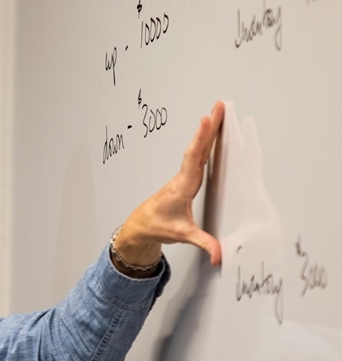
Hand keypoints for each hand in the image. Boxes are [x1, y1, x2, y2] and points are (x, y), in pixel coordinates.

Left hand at [116, 100, 225, 269]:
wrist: (141, 226)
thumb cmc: (157, 226)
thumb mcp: (181, 235)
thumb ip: (203, 243)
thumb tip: (220, 255)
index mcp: (182, 187)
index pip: (194, 159)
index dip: (201, 139)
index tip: (207, 120)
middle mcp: (183, 177)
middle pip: (198, 147)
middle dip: (209, 126)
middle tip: (219, 105)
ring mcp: (184, 176)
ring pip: (198, 149)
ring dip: (208, 130)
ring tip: (218, 111)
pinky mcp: (186, 178)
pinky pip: (197, 155)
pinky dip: (205, 142)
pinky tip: (212, 133)